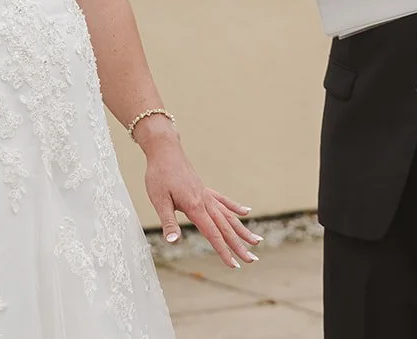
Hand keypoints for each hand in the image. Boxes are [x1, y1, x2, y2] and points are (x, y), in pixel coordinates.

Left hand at [137, 121, 260, 268]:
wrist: (165, 150)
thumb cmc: (159, 174)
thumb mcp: (158, 200)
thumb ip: (168, 221)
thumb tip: (174, 241)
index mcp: (195, 207)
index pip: (213, 234)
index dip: (224, 251)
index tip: (234, 266)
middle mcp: (205, 202)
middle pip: (226, 228)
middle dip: (239, 246)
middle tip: (253, 260)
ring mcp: (206, 195)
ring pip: (229, 216)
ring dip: (242, 230)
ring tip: (257, 241)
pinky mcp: (204, 189)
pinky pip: (223, 201)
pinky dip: (235, 208)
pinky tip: (246, 212)